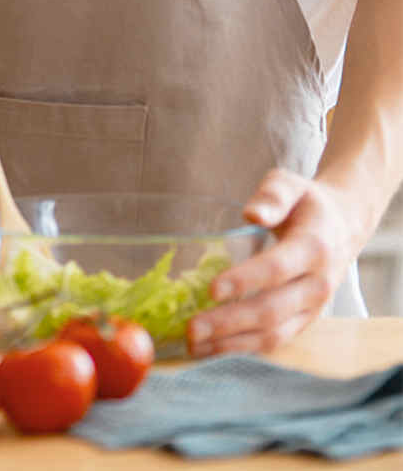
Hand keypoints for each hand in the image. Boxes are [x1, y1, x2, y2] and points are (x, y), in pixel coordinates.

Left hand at [186, 170, 358, 355]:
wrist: (342, 227)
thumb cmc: (305, 203)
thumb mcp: (290, 185)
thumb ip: (272, 196)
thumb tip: (252, 214)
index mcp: (314, 248)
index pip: (277, 269)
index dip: (245, 281)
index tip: (211, 289)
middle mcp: (318, 285)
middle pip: (273, 310)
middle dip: (231, 322)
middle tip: (192, 328)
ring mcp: (313, 309)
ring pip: (275, 335)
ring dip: (234, 344)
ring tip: (196, 345)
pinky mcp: (304, 321)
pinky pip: (276, 340)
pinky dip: (244, 348)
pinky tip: (214, 348)